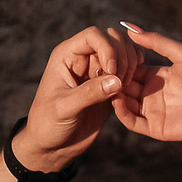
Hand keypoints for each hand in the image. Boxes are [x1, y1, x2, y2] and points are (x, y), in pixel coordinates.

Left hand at [14, 24, 141, 168]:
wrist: (52, 145)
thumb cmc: (48, 124)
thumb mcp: (64, 108)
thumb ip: (89, 93)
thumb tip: (117, 80)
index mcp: (66, 56)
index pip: (93, 36)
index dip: (108, 48)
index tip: (112, 70)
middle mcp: (82, 58)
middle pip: (112, 38)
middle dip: (122, 56)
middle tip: (120, 81)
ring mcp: (97, 70)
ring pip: (123, 51)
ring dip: (130, 65)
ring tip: (123, 87)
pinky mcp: (108, 85)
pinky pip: (127, 70)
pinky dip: (134, 75)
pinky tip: (129, 88)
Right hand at [111, 23, 181, 144]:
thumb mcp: (181, 53)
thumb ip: (157, 41)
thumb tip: (131, 28)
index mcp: (158, 76)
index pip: (131, 70)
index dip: (118, 65)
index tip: (104, 57)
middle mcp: (153, 94)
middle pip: (125, 87)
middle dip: (113, 81)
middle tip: (99, 73)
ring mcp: (153, 112)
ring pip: (125, 105)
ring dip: (115, 96)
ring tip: (106, 86)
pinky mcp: (156, 128)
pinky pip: (133, 122)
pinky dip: (122, 113)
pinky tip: (117, 101)